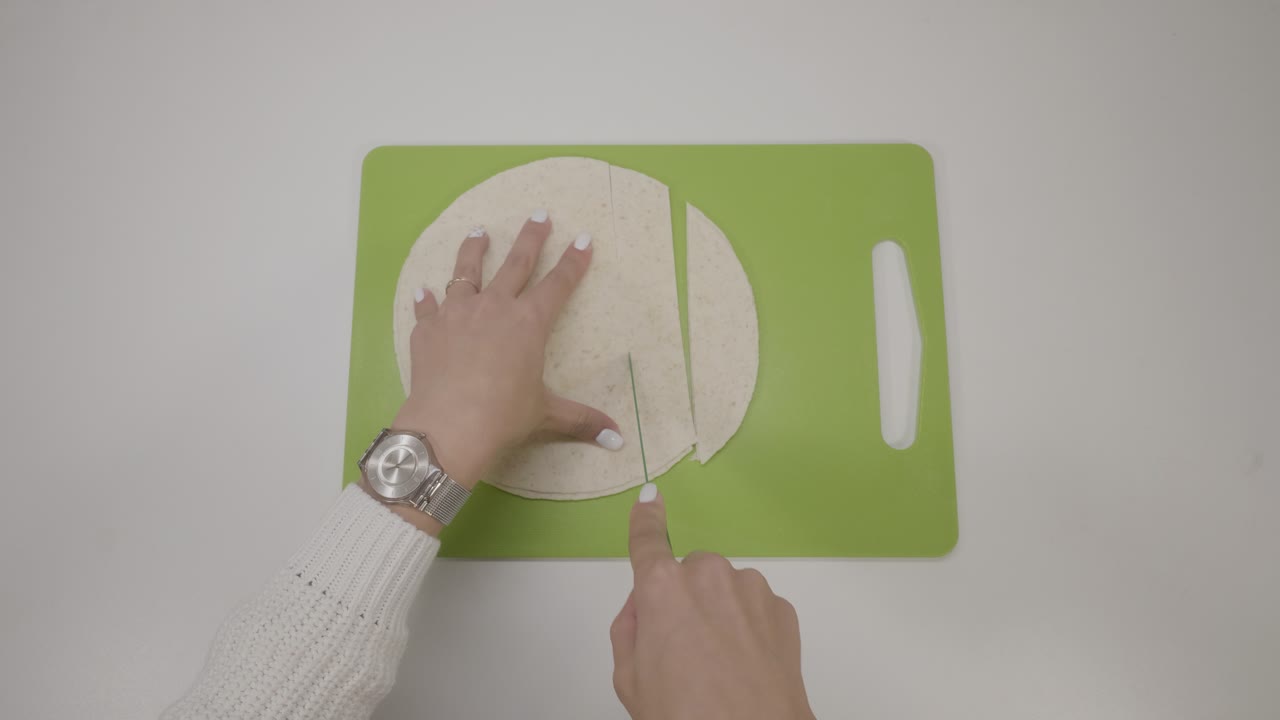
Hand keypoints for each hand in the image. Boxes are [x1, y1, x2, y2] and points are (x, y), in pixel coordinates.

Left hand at [386, 211, 621, 526]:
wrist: (449, 425)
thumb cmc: (503, 416)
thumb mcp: (546, 415)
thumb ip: (581, 420)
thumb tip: (618, 437)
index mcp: (529, 323)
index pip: (558, 284)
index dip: (574, 262)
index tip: (584, 239)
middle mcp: (495, 307)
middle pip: (516, 263)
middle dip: (531, 238)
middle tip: (538, 215)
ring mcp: (457, 314)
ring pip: (467, 272)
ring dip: (474, 250)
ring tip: (478, 232)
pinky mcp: (428, 329)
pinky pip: (428, 307)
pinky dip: (426, 299)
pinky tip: (423, 290)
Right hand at [611, 486, 815, 719]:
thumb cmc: (687, 717)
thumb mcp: (630, 680)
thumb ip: (629, 630)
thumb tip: (642, 608)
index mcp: (662, 589)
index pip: (648, 541)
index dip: (645, 519)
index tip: (649, 498)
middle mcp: (708, 576)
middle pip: (688, 573)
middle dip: (684, 599)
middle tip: (682, 651)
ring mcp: (751, 590)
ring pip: (725, 589)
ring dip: (719, 613)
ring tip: (717, 666)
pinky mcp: (783, 608)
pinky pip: (755, 607)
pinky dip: (748, 628)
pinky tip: (744, 665)